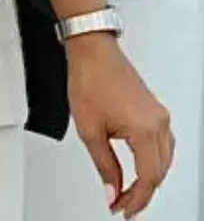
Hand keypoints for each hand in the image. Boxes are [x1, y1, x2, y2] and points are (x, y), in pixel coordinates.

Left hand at [67, 32, 174, 218]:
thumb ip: (104, 166)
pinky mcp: (155, 108)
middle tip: (122, 203)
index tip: (122, 210)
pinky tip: (140, 167)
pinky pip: (162, 143)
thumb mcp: (90, 130)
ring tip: (128, 191)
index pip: (148, 179)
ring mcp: (159, 114)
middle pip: (159, 171)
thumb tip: (112, 191)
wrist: (91, 50)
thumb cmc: (89, 78)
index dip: (135, 200)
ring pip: (164, 159)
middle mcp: (158, 122)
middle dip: (142, 192)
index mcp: (145, 130)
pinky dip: (152, 160)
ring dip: (149, 177)